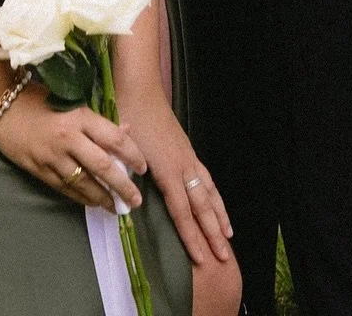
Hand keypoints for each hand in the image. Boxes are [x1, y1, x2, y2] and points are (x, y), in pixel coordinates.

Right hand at [0, 83, 148, 213]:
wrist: (3, 109)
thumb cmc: (40, 100)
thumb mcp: (73, 103)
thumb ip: (98, 121)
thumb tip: (126, 132)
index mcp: (80, 117)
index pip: (114, 139)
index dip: (132, 155)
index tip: (143, 168)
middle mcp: (69, 138)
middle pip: (103, 166)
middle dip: (122, 185)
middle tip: (136, 200)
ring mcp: (53, 157)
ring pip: (84, 183)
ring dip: (103, 197)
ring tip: (117, 207)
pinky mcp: (40, 171)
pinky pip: (66, 189)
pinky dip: (82, 197)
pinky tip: (93, 202)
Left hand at [126, 97, 233, 266]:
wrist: (140, 92)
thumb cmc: (128, 121)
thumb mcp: (122, 154)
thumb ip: (128, 181)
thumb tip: (127, 206)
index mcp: (167, 171)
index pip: (183, 212)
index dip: (192, 237)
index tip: (201, 259)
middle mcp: (183, 166)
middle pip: (203, 206)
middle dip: (214, 233)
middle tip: (224, 257)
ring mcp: (188, 157)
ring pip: (209, 191)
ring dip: (220, 214)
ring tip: (229, 234)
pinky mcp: (187, 150)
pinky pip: (206, 177)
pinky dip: (214, 193)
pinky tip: (215, 201)